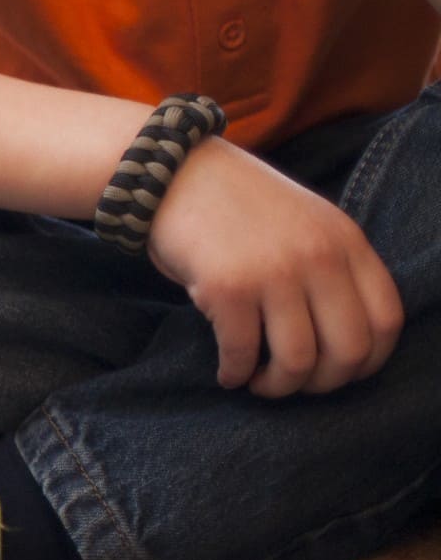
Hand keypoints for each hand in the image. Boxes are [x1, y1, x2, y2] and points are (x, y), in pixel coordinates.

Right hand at [147, 137, 403, 396]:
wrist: (173, 172)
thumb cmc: (237, 206)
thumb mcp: (306, 222)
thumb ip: (332, 267)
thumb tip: (339, 339)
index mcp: (346, 241)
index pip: (386, 321)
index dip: (368, 361)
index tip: (339, 373)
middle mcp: (319, 257)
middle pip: (348, 350)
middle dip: (323, 383)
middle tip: (295, 384)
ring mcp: (274, 272)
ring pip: (297, 360)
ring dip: (277, 386)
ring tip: (257, 382)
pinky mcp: (227, 288)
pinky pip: (241, 352)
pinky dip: (235, 373)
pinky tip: (227, 373)